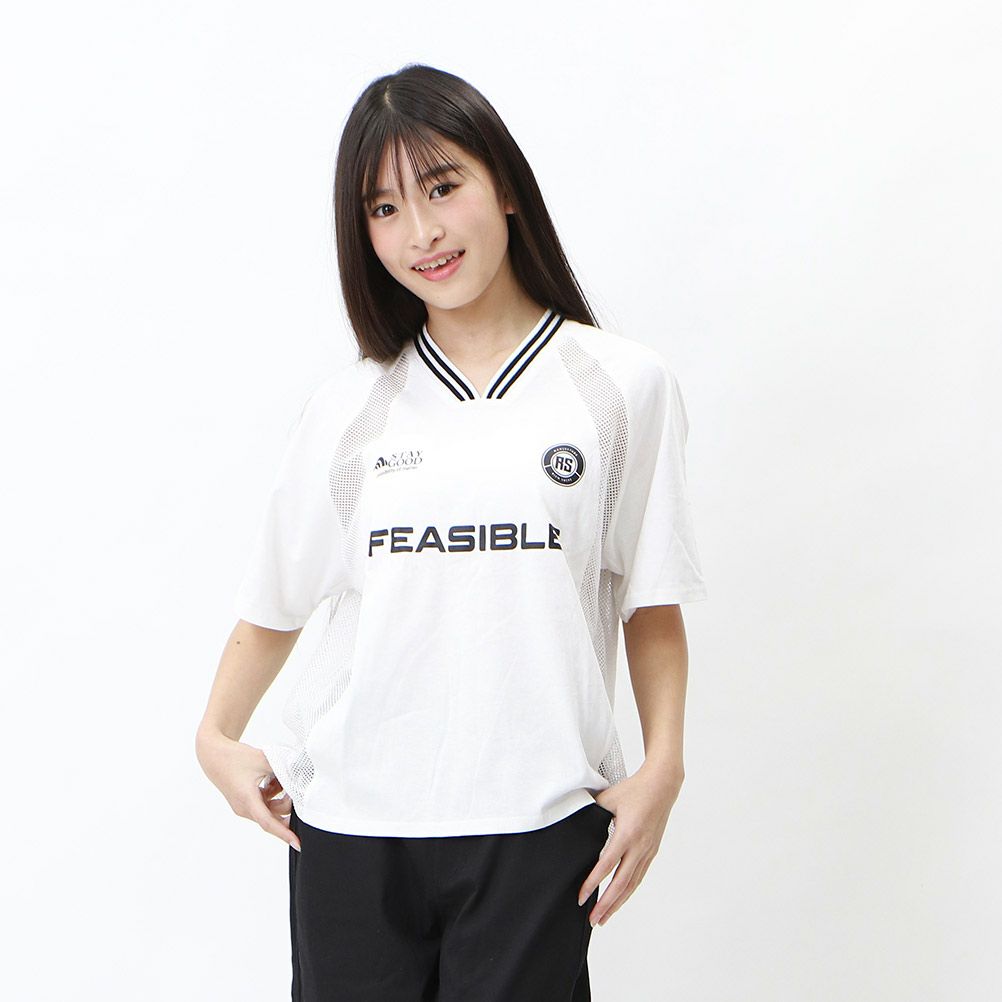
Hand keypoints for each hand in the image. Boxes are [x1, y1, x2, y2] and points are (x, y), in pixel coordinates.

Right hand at [195, 730, 301, 850]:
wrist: (214, 755)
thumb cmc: (235, 758)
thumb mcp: (263, 760)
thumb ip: (283, 768)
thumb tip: (300, 775)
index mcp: (248, 800)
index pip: (269, 822)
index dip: (284, 833)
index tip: (297, 844)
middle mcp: (245, 808)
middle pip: (274, 815)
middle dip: (287, 803)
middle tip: (294, 786)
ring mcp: (244, 806)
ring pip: (270, 809)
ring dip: (280, 795)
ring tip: (278, 776)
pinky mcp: (245, 802)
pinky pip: (264, 803)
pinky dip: (272, 793)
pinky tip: (271, 778)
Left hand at [577, 761, 683, 926]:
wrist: (662, 786)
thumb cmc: (634, 789)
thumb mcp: (609, 797)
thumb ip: (591, 811)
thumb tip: (572, 818)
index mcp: (627, 833)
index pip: (607, 865)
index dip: (593, 883)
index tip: (581, 898)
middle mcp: (639, 846)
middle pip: (621, 884)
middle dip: (605, 904)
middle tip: (592, 920)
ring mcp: (647, 851)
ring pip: (631, 885)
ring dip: (617, 903)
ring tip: (603, 918)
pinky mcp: (651, 852)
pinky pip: (638, 877)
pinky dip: (628, 892)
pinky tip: (619, 900)